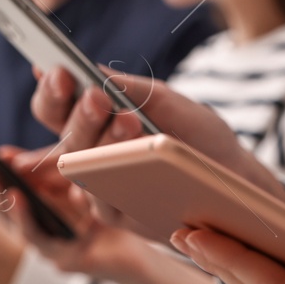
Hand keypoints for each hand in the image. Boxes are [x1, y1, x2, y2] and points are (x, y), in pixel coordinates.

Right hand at [0, 138, 148, 283]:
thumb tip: (6, 154)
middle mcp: (38, 226)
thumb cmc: (109, 210)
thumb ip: (47, 169)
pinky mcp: (63, 260)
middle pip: (1, 199)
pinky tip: (18, 198)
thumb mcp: (77, 181)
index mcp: (39, 204)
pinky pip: (40, 238)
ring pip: (16, 218)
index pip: (1, 181)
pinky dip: (25, 217)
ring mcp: (49, 245)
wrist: (147, 242)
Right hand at [29, 67, 284, 202]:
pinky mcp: (116, 215)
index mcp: (93, 121)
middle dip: (81, 115)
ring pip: (82, 169)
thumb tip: (85, 68)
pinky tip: (139, 157)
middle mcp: (89, 153)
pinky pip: (102, 202)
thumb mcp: (166, 101)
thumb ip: (127, 87)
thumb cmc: (196, 134)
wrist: (233, 174)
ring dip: (103, 142)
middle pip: (65, 136)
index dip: (51, 90)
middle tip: (97, 96)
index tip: (61, 72)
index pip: (54, 107)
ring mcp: (99, 186)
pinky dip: (117, 179)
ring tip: (128, 120)